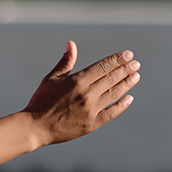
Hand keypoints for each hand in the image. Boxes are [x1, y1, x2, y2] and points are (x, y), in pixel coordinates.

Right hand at [23, 41, 139, 146]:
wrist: (35, 127)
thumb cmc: (41, 101)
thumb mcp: (51, 78)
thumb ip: (65, 62)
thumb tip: (71, 44)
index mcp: (77, 81)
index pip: (103, 67)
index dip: (117, 60)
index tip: (128, 54)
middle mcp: (87, 94)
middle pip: (112, 79)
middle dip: (125, 69)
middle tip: (136, 63)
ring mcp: (91, 110)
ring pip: (114, 94)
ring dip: (127, 84)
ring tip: (136, 76)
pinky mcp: (92, 124)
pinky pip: (112, 113)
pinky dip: (122, 105)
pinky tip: (129, 98)